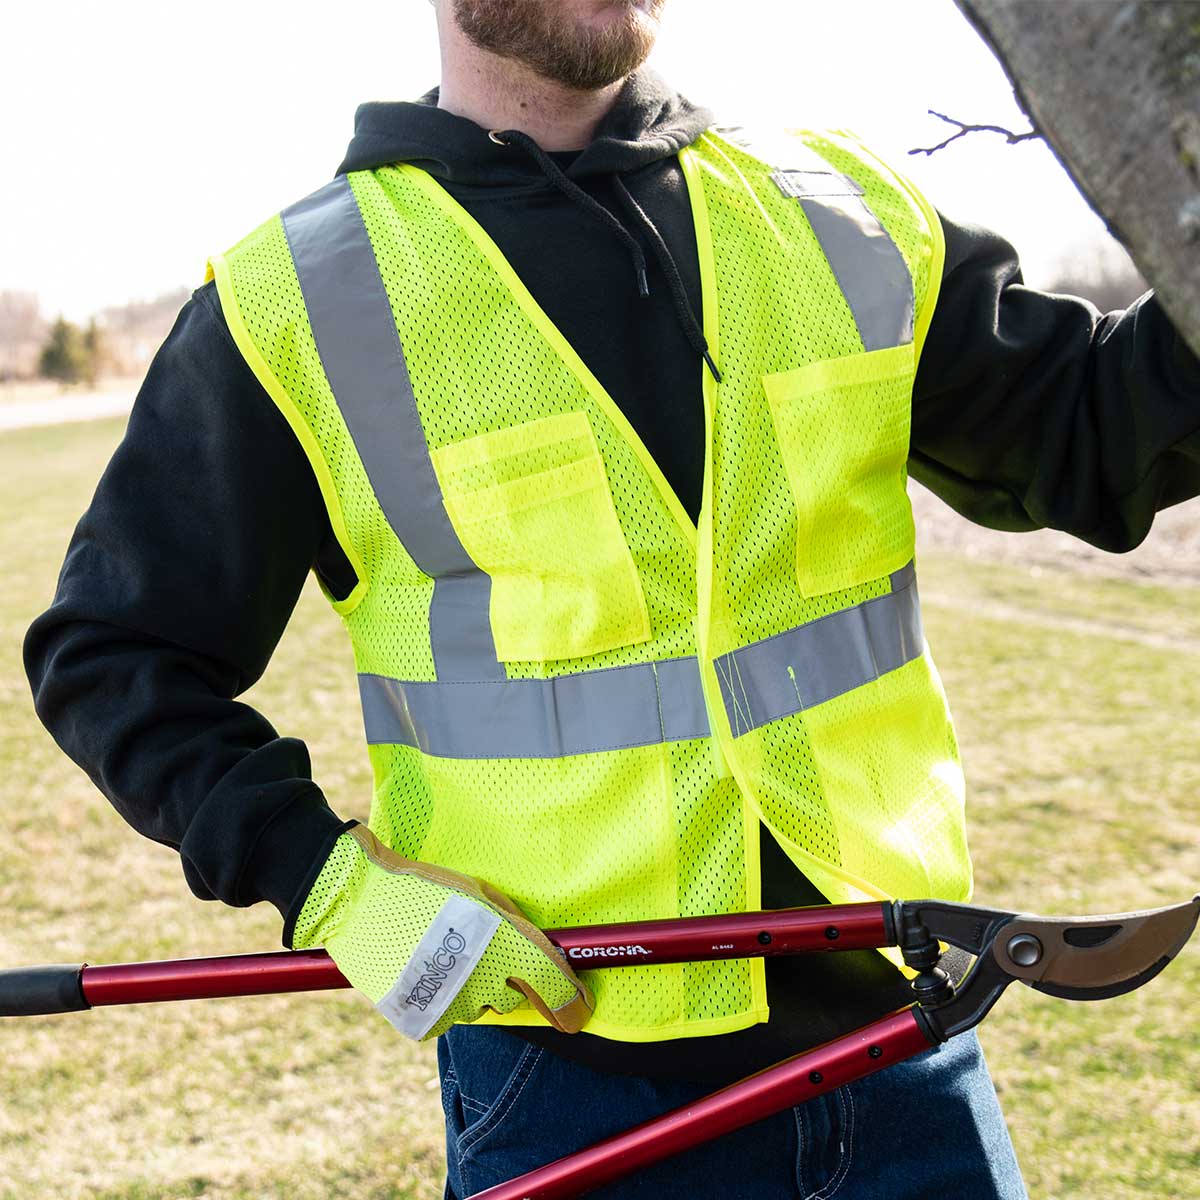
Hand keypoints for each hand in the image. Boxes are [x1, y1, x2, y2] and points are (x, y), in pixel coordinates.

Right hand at [291, 824, 591, 1039]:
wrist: (357, 898)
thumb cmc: (424, 886)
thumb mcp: (480, 892)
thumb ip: (514, 926)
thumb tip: (540, 954)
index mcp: (504, 944)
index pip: (554, 989)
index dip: (572, 1005)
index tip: (578, 1011)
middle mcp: (483, 981)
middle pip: (514, 999)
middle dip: (507, 980)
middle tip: (479, 951)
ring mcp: (451, 1005)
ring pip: (478, 1008)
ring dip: (471, 989)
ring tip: (440, 953)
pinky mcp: (422, 1021)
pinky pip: (445, 1017)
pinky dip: (440, 1000)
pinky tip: (421, 969)